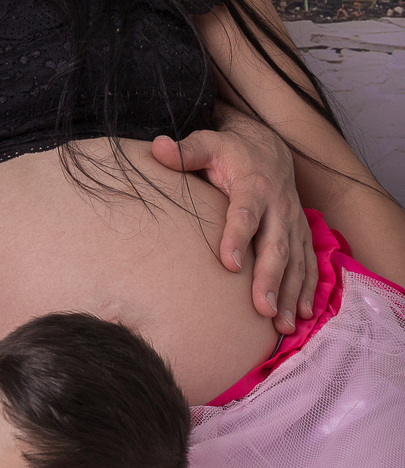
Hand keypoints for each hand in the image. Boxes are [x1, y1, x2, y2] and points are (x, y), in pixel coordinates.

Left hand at [151, 108, 316, 332]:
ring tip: (283, 323)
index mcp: (253, 186)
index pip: (244, 214)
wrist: (269, 148)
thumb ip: (185, 152)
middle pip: (275, 246)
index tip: (228, 264)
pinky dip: (308, 288)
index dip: (236, 238)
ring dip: (291, 293)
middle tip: (263, 309)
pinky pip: (309, 263)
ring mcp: (293, 223)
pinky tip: (303, 313)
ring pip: (296, 260)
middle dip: (271, 279)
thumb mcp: (208, 143)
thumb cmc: (231, 151)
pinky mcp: (301, 234)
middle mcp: (278, 207)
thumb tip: (158, 147)